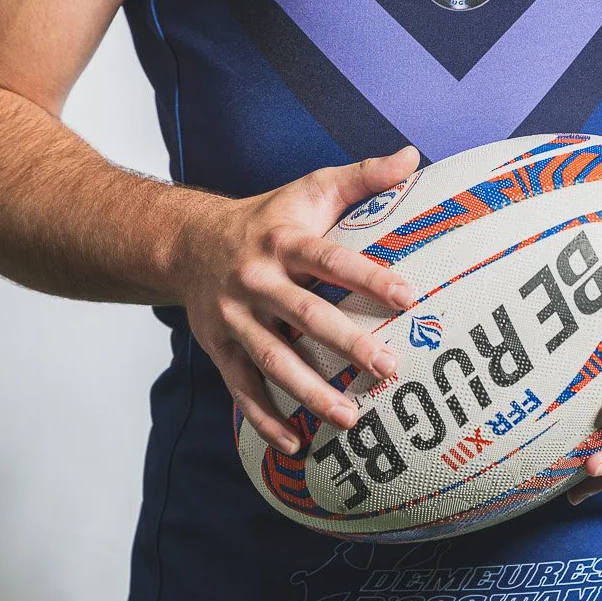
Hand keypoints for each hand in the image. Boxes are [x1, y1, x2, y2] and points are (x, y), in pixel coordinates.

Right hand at [174, 148, 420, 453]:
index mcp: (283, 241)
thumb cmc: (267, 218)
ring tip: (351, 418)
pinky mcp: (219, 348)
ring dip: (310, 393)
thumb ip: (363, 177)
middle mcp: (256, 280)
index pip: (331, 260)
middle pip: (304, 316)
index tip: (410, 297)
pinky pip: (243, 389)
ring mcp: (234, 318)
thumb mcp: (311, 189)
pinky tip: (295, 444)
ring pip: (273, 360)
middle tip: (389, 368)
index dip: (369, 278)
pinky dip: (265, 419)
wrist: (189, 242)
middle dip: (347, 344)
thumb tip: (412, 156)